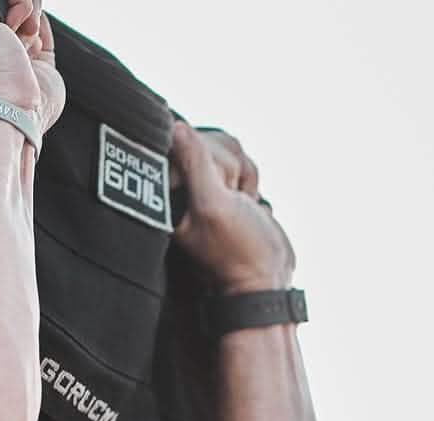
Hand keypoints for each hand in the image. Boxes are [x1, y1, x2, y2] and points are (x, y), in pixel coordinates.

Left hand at [170, 123, 294, 294]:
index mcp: (166, 196)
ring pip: (227, 151)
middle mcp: (179, 191)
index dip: (206, 158)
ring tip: (241, 206)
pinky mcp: (223, 191)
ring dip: (243, 175)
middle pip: (207, 144)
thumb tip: (176, 128)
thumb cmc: (240, 252)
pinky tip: (247, 204)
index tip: (218, 187)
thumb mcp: (214, 206)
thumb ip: (195, 165)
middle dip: (229, 169)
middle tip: (232, 201)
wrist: (267, 278)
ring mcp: (202, 190)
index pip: (181, 143)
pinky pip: (239, 163)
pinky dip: (249, 180)